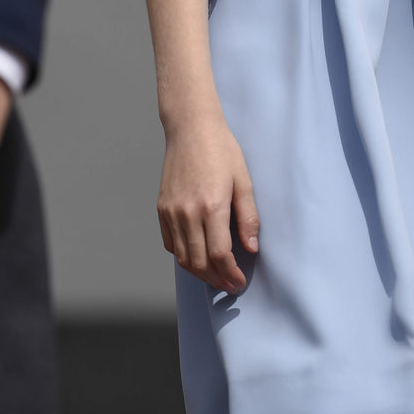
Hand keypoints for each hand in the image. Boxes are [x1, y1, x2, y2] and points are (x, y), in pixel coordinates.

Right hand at [158, 113, 260, 294]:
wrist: (191, 128)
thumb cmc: (221, 150)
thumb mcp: (243, 180)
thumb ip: (248, 217)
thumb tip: (251, 247)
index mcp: (212, 206)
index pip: (220, 255)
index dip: (230, 274)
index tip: (239, 282)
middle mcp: (188, 213)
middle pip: (199, 263)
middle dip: (216, 280)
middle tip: (229, 285)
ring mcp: (171, 212)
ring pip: (182, 258)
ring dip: (199, 273)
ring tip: (214, 276)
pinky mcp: (162, 208)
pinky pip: (170, 243)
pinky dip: (182, 256)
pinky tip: (196, 256)